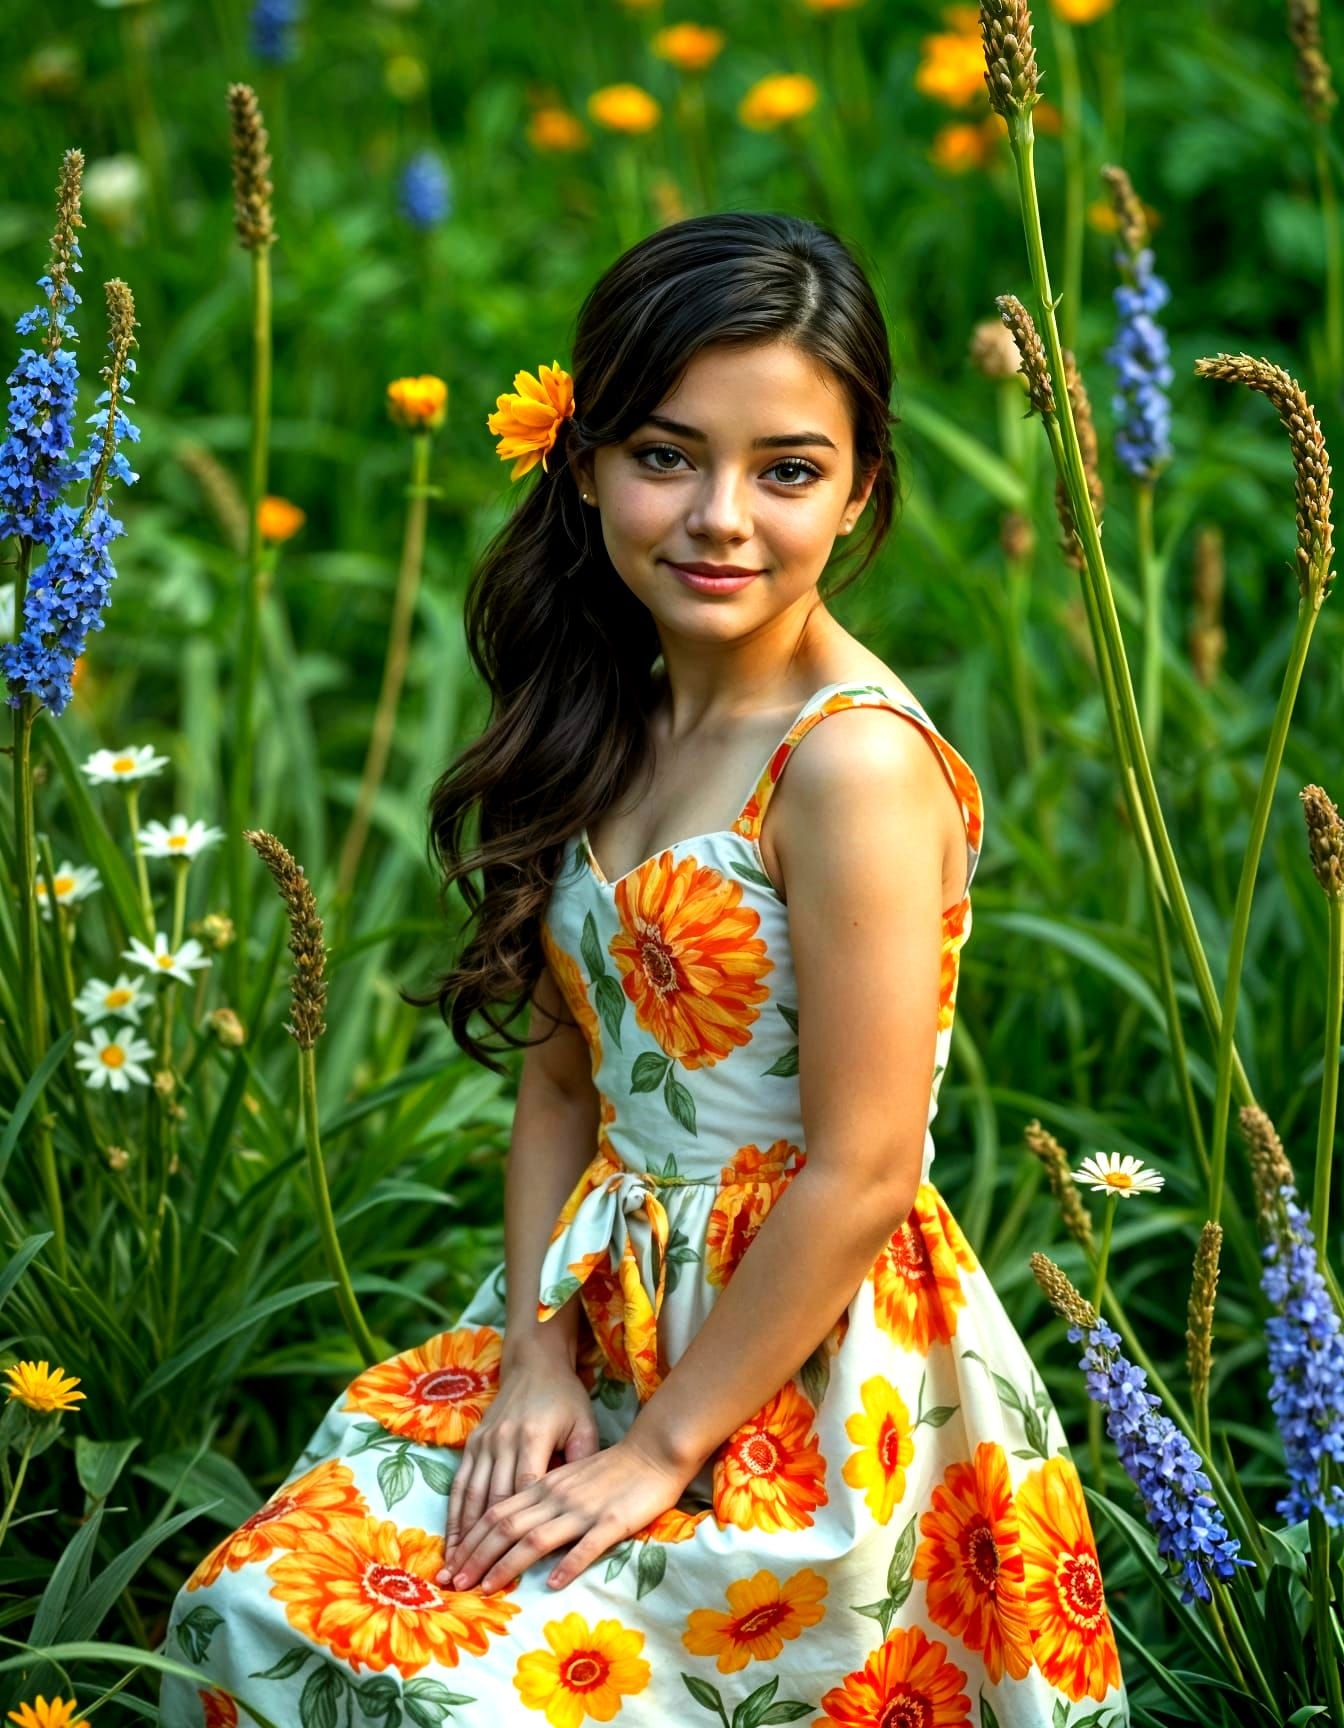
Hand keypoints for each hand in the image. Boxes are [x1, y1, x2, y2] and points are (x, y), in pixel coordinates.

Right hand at [437, 1351, 598, 1585]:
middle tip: (472, 1585)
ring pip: (470, 1497)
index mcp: (532, 1438)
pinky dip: (454, 1515)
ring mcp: (484, 1443)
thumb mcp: (584, 1423)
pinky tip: (450, 1542)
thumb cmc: (566, 1398)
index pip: (523, 1491)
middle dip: (482, 1546)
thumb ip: (582, 1459)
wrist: (534, 1363)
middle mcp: (503, 1442)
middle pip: (491, 1502)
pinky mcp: (473, 1443)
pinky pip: (460, 1484)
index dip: (517, 1530)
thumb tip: (581, 1502)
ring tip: (453, 1573)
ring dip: (461, 1537)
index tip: (511, 1563)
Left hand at [440, 1431, 695, 1595]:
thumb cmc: (612, 1467)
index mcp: (544, 1485)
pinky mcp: (612, 1520)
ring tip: (485, 1590)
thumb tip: (513, 1528)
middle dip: (477, 1558)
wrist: (654, 1451)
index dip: (471, 1541)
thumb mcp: (568, 1476)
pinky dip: (568, 1565)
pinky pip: (587, 1545)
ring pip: (536, 1539)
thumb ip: (542, 1498)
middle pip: (506, 1528)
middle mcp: (556, 1496)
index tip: (452, 1566)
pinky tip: (554, 1584)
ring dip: (507, 1566)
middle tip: (454, 1585)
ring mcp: (583, 1509)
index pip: (496, 1513)